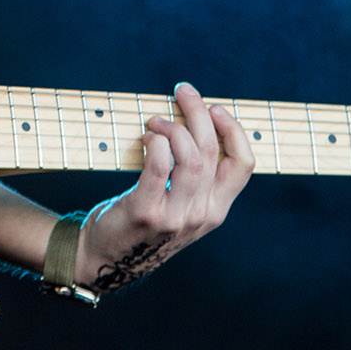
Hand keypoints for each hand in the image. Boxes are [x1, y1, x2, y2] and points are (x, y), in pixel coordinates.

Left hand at [74, 82, 253, 292]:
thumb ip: (197, 178)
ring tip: (156, 122)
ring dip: (173, 127)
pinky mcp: (147, 212)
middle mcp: (202, 215)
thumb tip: (199, 120)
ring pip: (190, 157)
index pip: (244, 165)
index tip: (215, 109)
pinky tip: (147, 137)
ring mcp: (175, 217)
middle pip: (212, 151)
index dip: (234, 130)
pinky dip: (156, 142)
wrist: (106, 257)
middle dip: (198, 112)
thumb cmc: (146, 219)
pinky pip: (159, 165)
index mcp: (216, 210)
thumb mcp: (183, 207)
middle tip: (183, 92)